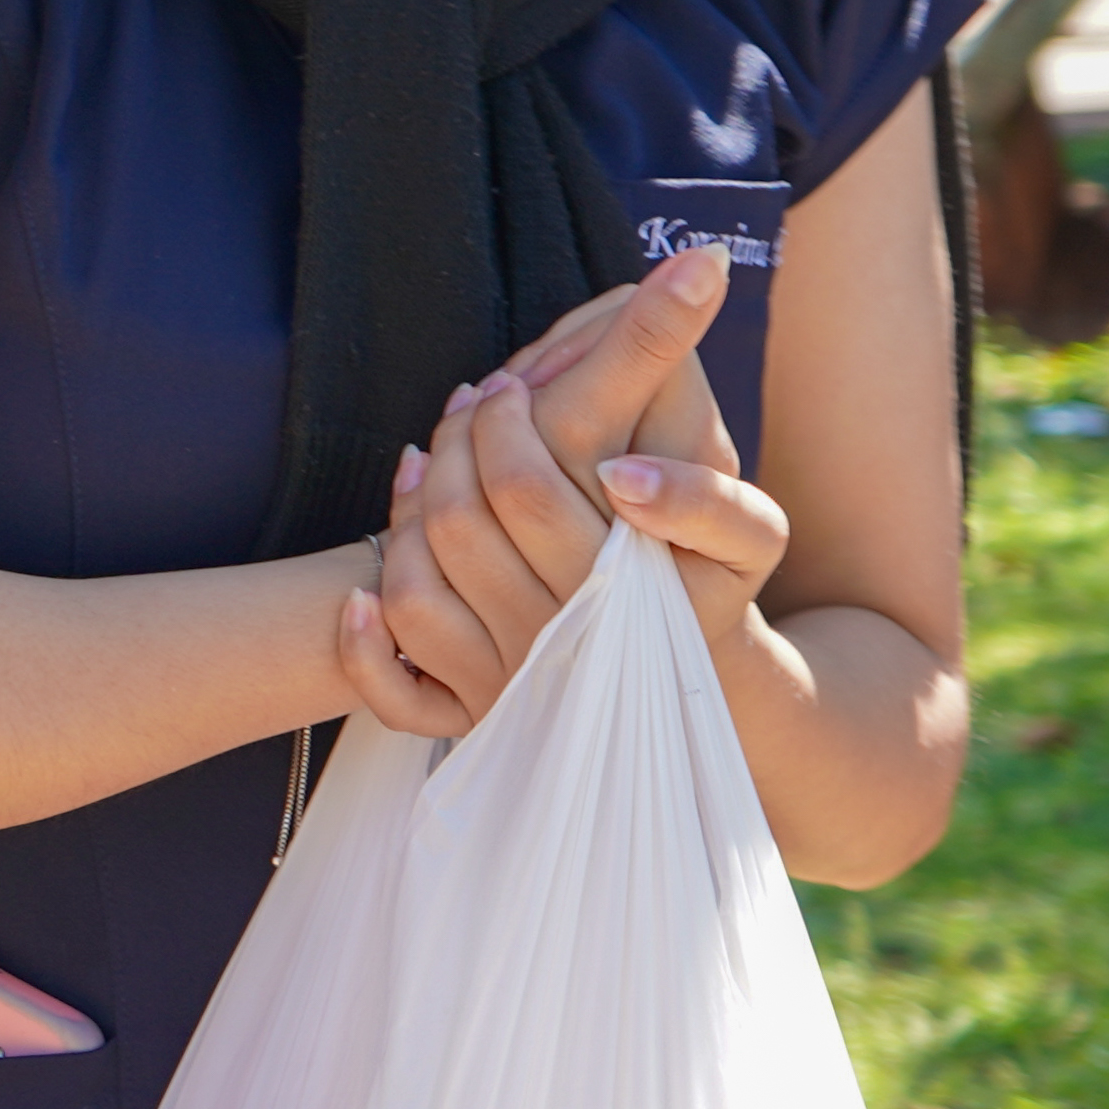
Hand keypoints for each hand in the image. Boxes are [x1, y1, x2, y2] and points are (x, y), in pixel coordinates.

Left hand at [335, 246, 792, 731]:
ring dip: (411, 506)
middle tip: (484, 396)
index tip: (507, 385)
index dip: (504, 429)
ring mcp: (510, 685)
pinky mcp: (472, 724)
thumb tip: (640, 421)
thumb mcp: (745, 531)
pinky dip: (368, 638)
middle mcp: (559, 639)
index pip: (542, 475)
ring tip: (435, 453)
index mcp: (623, 583)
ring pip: (419, 578)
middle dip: (468, 436)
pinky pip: (394, 688)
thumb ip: (707, 477)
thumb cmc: (706, 583)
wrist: (689, 698)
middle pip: (468, 512)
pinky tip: (364, 590)